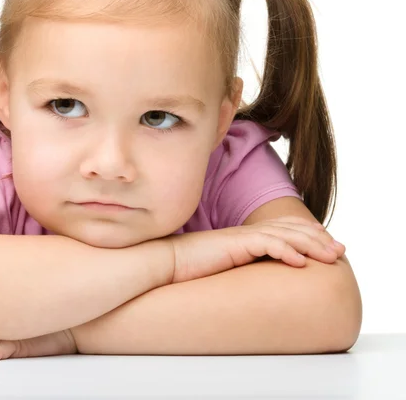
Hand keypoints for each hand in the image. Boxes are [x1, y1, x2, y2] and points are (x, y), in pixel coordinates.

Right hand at [163, 217, 345, 283]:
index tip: (326, 246)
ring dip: (310, 245)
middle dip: (318, 239)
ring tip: (330, 256)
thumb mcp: (222, 265)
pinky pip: (266, 244)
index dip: (307, 235)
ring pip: (284, 235)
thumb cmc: (190, 266)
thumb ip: (239, 264)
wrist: (167, 261)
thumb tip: (254, 277)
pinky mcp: (234, 244)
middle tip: (339, 250)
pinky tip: (300, 262)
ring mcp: (241, 236)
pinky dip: (286, 251)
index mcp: (245, 236)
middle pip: (290, 230)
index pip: (282, 229)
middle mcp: (247, 233)